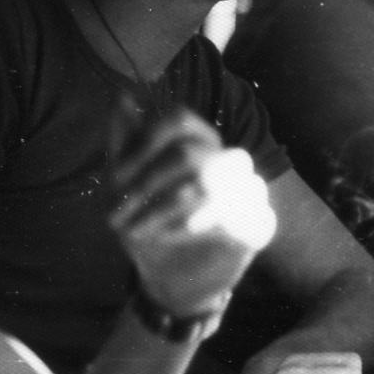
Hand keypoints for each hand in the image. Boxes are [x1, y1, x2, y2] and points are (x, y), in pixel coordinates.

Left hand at [106, 100, 276, 317]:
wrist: (172, 278)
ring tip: (137, 231)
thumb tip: (120, 95)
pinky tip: (167, 239)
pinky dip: (186, 229)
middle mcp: (228, 160)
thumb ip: (124, 142)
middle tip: (114, 217)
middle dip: (144, 185)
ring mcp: (249, 192)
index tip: (116, 176)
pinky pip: (227, 218)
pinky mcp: (259, 224)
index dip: (145, 141)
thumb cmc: (151, 223)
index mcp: (200, 143)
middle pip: (188, 154)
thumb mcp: (124, 187)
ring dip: (161, 209)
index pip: (180, 118)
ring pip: (207, 184)